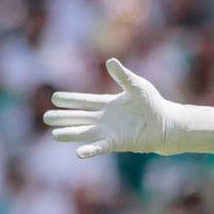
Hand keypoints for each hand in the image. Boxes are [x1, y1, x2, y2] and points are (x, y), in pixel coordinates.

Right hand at [43, 58, 213, 158]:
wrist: (167, 124)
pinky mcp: (117, 143)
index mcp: (108, 103)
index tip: (54, 98)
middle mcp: (105, 119)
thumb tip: (110, 61)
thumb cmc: (153, 104)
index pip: (84, 101)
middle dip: (63, 117)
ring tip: (54, 134)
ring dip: (70, 133)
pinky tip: (78, 152)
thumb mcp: (137, 86)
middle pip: (79, 117)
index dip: (70, 100)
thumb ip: (123, 76)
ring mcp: (110, 131)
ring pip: (85, 132)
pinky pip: (100, 146)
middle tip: (46, 118)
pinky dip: (89, 149)